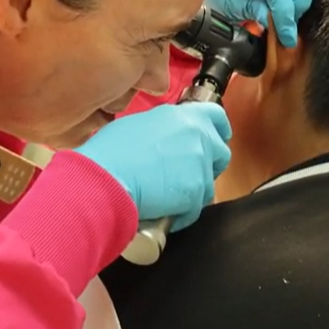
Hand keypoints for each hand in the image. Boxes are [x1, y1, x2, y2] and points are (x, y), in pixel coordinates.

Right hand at [75, 102, 231, 230]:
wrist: (106, 179)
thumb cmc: (112, 151)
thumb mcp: (140, 124)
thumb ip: (165, 128)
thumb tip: (167, 139)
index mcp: (184, 116)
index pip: (217, 116)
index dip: (218, 130)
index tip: (214, 138)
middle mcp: (198, 137)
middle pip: (221, 153)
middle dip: (208, 165)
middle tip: (185, 174)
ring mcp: (200, 165)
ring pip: (209, 184)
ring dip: (193, 191)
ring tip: (167, 196)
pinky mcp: (196, 192)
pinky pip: (195, 208)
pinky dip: (181, 213)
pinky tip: (162, 210)